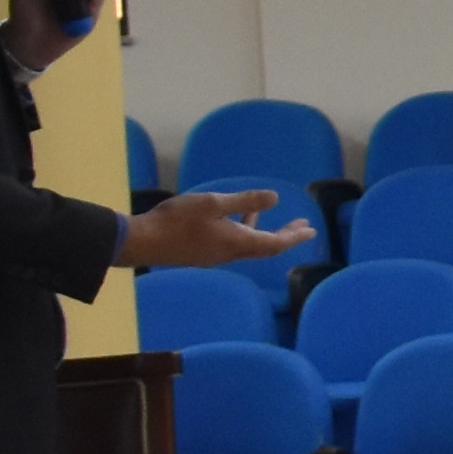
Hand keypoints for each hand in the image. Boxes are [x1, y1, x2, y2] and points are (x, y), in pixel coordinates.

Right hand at [122, 186, 310, 273]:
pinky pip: (232, 242)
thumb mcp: (213, 204)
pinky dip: (244, 230)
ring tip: (274, 219)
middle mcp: (230, 253)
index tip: (311, 230)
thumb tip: (275, 198)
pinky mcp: (202, 253)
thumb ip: (244, 201)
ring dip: (264, 232)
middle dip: (286, 235)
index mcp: (237, 242)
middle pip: (266, 246)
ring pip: (248, 244)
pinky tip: (237, 219)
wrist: (142, 242)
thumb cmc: (177, 220)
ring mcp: (215, 255)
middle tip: (303, 226)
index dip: (294, 236)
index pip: (275, 243)